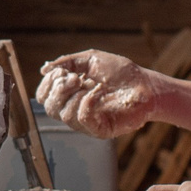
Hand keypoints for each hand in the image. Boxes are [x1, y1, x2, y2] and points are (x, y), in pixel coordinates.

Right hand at [36, 50, 158, 140]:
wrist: (146, 85)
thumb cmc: (121, 73)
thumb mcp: (91, 60)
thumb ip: (68, 62)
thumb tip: (44, 69)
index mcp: (69, 95)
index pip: (43, 97)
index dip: (48, 84)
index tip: (63, 72)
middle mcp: (74, 110)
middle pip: (49, 107)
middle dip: (60, 89)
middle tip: (77, 78)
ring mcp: (87, 122)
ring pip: (65, 114)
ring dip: (77, 94)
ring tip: (94, 84)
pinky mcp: (100, 130)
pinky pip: (83, 118)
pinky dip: (88, 101)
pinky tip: (100, 92)